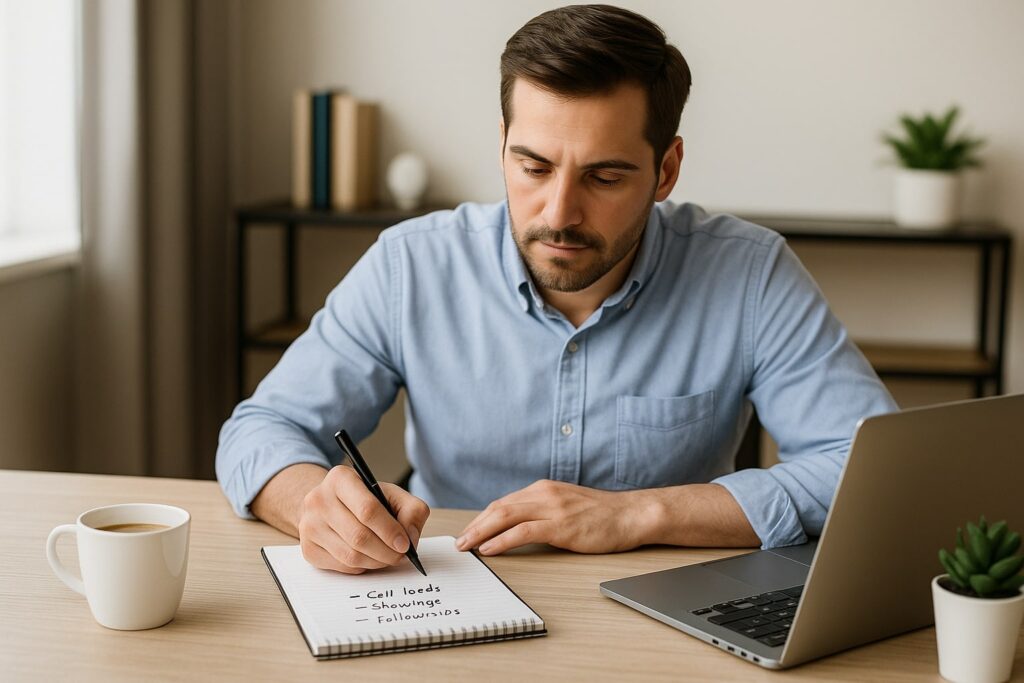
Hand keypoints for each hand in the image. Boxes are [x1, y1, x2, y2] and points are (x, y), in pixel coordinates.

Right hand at [298, 465, 429, 573]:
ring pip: (351, 556)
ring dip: (376, 562)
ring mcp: (309, 526)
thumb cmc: (364, 500)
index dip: (390, 530)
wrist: (329, 506)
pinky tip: (369, 557)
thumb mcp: (391, 495)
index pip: (368, 509)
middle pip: (359, 536)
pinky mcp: (307, 548)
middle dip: (386, 552)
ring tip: (388, 557)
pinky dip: (361, 567)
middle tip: (401, 556)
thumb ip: (411, 511)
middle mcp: (318, 500)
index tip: (405, 544)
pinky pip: (341, 567)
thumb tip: (410, 538)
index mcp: (340, 478)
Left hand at [455, 480, 653, 555]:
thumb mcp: (566, 505)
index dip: (482, 519)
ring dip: (481, 532)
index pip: (503, 503)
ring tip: (467, 546)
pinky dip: (502, 540)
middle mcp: (544, 494)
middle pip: (498, 508)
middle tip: (459, 541)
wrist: (631, 514)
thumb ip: (543, 510)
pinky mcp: (561, 526)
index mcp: (543, 489)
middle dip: (475, 525)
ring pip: (505, 517)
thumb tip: (518, 526)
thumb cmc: (602, 514)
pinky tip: (490, 549)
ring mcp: (552, 508)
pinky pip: (523, 532)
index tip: (468, 532)